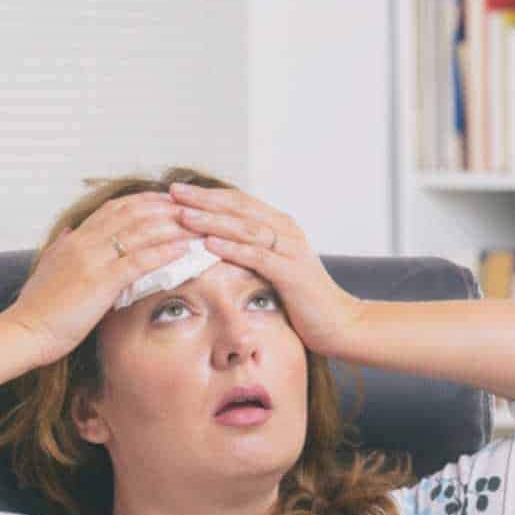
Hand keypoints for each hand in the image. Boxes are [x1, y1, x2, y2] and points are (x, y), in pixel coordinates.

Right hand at [3, 191, 199, 365]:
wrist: (24, 330)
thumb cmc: (38, 308)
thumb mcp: (49, 268)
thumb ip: (61, 247)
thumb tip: (69, 230)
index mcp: (75, 239)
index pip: (115, 208)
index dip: (145, 201)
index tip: (167, 201)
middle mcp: (84, 242)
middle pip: (133, 213)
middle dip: (166, 208)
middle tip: (192, 208)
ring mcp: (93, 260)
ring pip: (140, 232)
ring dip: (173, 226)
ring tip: (198, 225)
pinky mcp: (101, 281)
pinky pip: (140, 260)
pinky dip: (165, 252)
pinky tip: (185, 250)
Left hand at [169, 182, 364, 355]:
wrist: (341, 323)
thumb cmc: (305, 301)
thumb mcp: (275, 271)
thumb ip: (252, 255)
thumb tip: (215, 249)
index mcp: (280, 227)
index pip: (238, 202)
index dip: (208, 195)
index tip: (177, 191)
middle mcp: (286, 231)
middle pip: (238, 207)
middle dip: (204, 199)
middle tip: (173, 192)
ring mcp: (291, 250)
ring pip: (245, 228)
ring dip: (212, 220)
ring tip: (183, 215)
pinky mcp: (292, 273)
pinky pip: (257, 256)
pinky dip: (232, 249)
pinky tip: (209, 245)